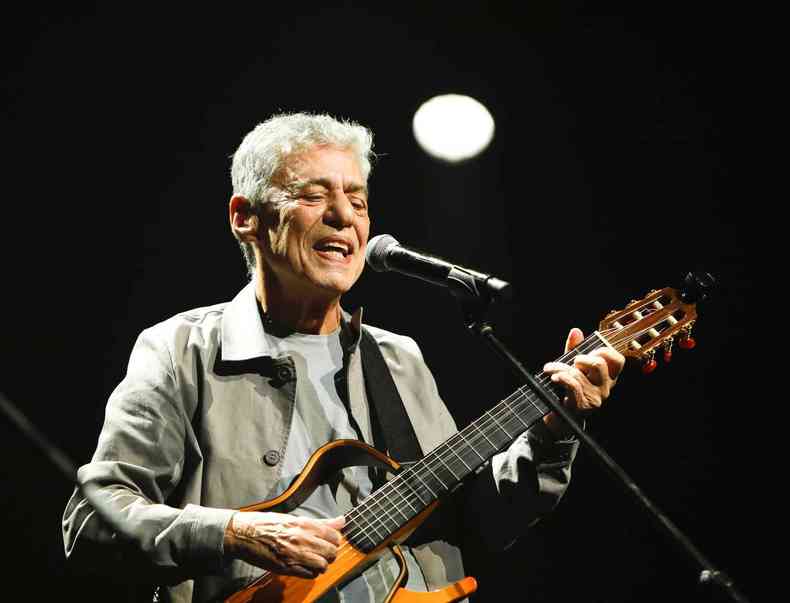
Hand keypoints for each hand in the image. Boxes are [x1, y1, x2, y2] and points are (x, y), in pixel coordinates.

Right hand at [223, 511, 344, 577]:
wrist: (244, 534)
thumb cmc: (267, 524)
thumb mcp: (294, 519)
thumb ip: (320, 523)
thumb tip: (341, 521)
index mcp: (304, 524)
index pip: (333, 535)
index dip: (333, 541)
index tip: (329, 542)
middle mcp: (302, 538)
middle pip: (331, 551)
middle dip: (330, 554)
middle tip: (322, 553)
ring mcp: (295, 554)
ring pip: (323, 565)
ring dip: (321, 565)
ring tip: (314, 561)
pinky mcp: (286, 567)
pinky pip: (309, 575)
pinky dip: (311, 573)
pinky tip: (304, 567)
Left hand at [541, 327, 624, 437]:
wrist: (556, 417)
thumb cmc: (565, 390)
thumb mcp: (571, 367)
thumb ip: (574, 349)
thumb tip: (576, 331)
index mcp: (606, 378)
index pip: (618, 361)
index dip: (605, 351)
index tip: (590, 351)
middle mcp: (604, 389)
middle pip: (598, 364)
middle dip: (579, 358)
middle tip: (570, 362)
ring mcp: (594, 398)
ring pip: (579, 373)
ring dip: (559, 368)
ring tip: (550, 369)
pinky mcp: (581, 406)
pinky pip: (572, 384)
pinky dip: (560, 377)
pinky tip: (554, 377)